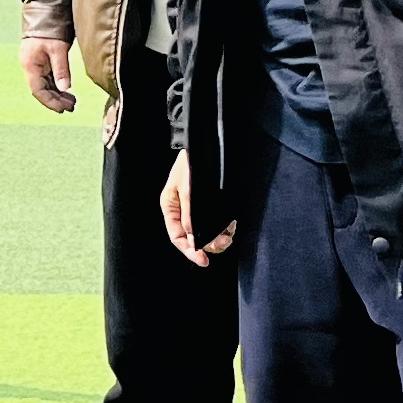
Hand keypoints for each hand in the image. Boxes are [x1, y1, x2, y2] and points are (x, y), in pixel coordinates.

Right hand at [20, 35, 76, 114]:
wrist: (44, 10)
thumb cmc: (50, 28)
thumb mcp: (58, 49)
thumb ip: (61, 69)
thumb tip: (65, 88)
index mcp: (30, 65)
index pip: (38, 91)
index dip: (50, 102)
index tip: (63, 109)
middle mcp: (30, 66)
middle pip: (41, 89)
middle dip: (56, 100)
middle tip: (71, 107)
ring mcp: (35, 63)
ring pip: (45, 84)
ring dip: (57, 94)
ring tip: (72, 101)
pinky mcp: (41, 60)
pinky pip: (48, 78)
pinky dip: (57, 85)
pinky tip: (67, 90)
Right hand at [161, 149, 234, 266]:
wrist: (206, 142)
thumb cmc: (192, 162)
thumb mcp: (188, 188)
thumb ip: (190, 215)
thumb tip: (193, 241)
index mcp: (170, 207)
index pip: (177, 237)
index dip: (190, 251)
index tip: (204, 260)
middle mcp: (183, 211)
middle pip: (193, 238)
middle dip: (208, 244)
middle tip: (224, 243)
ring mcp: (197, 208)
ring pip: (207, 232)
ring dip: (219, 237)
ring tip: (229, 234)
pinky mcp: (211, 204)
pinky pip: (217, 222)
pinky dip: (224, 227)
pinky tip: (231, 224)